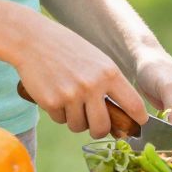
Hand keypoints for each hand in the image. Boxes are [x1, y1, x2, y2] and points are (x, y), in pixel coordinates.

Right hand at [15, 21, 144, 137]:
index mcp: (110, 73)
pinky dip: (59, 114)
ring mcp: (71, 95)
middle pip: (102, 126)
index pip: (133, 104)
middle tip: (96, 127)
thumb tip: (122, 112)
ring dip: (76, 121)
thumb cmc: (69, 49)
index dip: (138, 119)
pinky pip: (60, 120)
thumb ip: (110, 84)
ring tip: (71, 104)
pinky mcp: (51, 102)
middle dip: (99, 131)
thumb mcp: (98, 60)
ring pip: (79, 126)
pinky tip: (55, 96)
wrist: (34, 40)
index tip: (137, 125)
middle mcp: (92, 86)